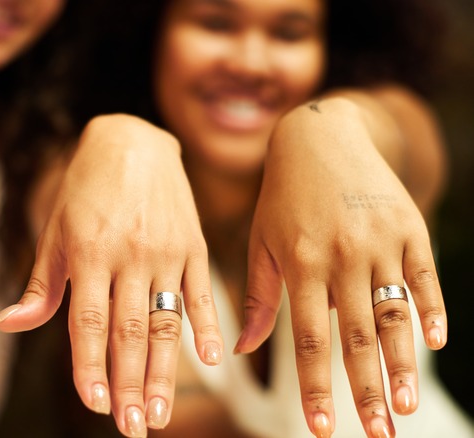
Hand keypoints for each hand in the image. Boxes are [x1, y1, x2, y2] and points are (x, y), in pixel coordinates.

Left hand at [0, 114, 223, 436]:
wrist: (132, 141)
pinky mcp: (193, 245)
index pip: (89, 321)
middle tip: (133, 426)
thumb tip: (7, 326)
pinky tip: (210, 361)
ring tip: (161, 410)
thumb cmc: (85, 190)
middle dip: (129, 383)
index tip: (93, 403)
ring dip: (164, 370)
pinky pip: (202, 292)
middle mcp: (130, 255)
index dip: (90, 365)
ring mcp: (166, 251)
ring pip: (166, 320)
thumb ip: (40, 285)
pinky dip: (208, 326)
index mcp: (89, 253)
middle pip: (130, 330)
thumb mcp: (55, 231)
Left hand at [237, 97, 446, 437]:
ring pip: (393, 313)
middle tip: (378, 435)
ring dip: (402, 364)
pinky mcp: (409, 227)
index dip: (316, 387)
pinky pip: (424, 276)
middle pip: (356, 336)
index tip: (319, 429)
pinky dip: (431, 309)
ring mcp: (379, 241)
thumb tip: (242, 352)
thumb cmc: (282, 200)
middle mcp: (341, 256)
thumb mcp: (261, 244)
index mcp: (301, 264)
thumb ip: (258, 299)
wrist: (319, 137)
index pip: (309, 340)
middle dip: (366, 391)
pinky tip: (433, 342)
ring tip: (407, 407)